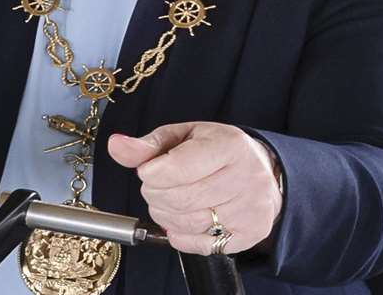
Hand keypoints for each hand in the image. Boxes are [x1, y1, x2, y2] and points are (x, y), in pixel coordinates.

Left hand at [106, 122, 281, 255]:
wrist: (266, 172)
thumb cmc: (218, 151)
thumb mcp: (184, 137)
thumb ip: (148, 145)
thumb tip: (117, 146)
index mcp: (228, 146)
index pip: (175, 168)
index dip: (150, 173)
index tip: (149, 170)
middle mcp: (245, 178)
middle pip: (178, 199)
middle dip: (155, 194)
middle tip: (158, 186)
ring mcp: (250, 209)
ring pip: (187, 224)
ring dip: (165, 215)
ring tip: (169, 201)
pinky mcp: (250, 233)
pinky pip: (201, 245)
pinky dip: (181, 235)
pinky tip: (184, 219)